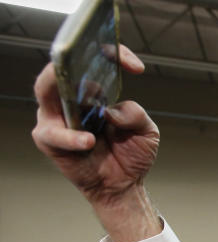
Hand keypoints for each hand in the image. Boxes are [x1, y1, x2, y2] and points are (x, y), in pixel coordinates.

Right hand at [31, 45, 161, 241]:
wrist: (123, 185)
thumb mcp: (147, 132)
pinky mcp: (50, 141)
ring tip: (92, 104)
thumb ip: (135, 115)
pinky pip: (53, 134)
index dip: (110, 56)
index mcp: (91, 91)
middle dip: (72, 59)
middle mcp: (69, 99)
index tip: (133, 65)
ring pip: (46, 92)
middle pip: (59, 67)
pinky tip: (89, 142)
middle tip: (92, 62)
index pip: (91, 62)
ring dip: (67, 93)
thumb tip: (111, 111)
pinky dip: (71, 137)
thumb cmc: (131, 154)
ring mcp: (56, 118)